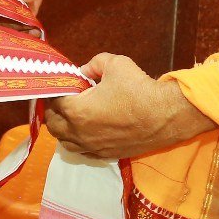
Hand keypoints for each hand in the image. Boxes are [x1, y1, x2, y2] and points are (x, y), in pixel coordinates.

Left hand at [44, 53, 215, 159]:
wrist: (166, 115)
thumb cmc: (139, 89)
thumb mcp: (115, 64)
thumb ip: (94, 63)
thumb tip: (84, 71)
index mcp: (76, 111)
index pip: (53, 101)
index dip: (55, 90)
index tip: (61, 83)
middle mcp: (79, 133)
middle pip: (52, 125)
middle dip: (53, 110)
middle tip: (63, 97)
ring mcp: (92, 147)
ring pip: (65, 142)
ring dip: (63, 128)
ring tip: (71, 115)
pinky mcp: (105, 155)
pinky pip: (82, 151)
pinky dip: (78, 141)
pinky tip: (86, 131)